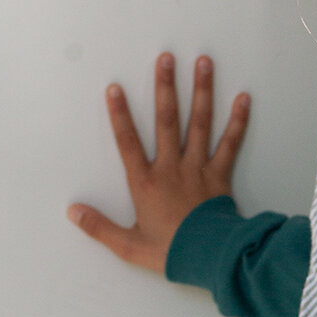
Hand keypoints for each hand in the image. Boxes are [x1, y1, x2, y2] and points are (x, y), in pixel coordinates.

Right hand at [67, 52, 250, 273]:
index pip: (128, 142)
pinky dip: (238, 120)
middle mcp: (172, 167)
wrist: (211, 258)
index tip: (115, 87)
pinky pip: (231, 143)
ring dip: (202, 91)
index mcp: (146, 183)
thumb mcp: (128, 245)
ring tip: (204, 62)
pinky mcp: (221, 174)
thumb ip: (99, 226)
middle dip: (165, 87)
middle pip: (167, 120)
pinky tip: (244, 97)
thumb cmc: (171, 251)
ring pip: (200, 123)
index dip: (120, 115)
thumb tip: (73, 211)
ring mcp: (199, 168)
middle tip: (166, 58)